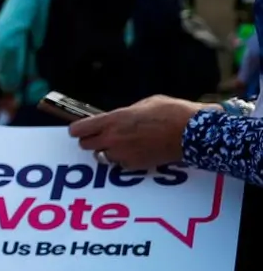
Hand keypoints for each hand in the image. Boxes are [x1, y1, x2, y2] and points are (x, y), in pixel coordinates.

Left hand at [68, 96, 211, 168]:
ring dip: (106, 151)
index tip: (79, 130)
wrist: (192, 133)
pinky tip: (135, 152)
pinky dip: (123, 160)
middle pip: (86, 145)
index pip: (79, 130)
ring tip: (121, 144)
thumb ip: (124, 113)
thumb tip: (117, 118)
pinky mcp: (134, 166)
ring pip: (101, 156)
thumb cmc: (171, 113)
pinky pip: (119, 164)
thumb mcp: (144, 104)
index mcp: (113, 120)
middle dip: (91, 140)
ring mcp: (122, 154)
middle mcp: (113, 139)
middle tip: (100, 137)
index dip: (78, 130)